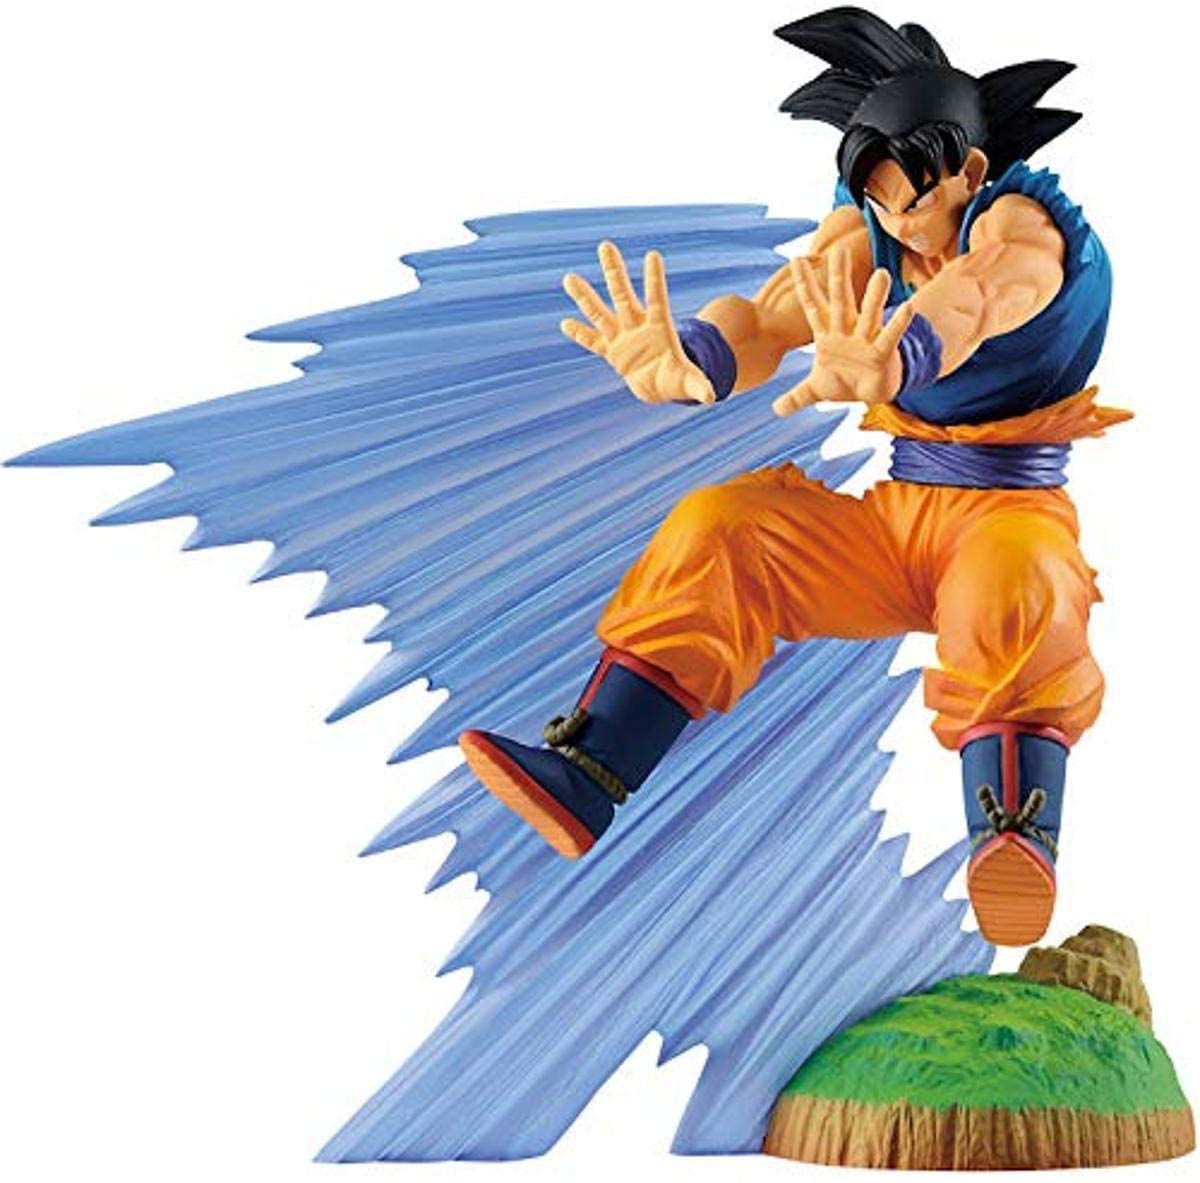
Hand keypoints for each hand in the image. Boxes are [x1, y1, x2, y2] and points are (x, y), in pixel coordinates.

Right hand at [561, 241, 714, 404]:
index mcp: (659, 327)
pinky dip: (580, 334)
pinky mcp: (611, 351)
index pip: (656, 298)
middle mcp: (637, 326)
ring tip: (569, 277)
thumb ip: (699, 385)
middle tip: (605, 245)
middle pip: (623, 294)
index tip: (653, 255)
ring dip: (585, 297)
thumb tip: (711, 396)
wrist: (660, 385)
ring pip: (600, 313)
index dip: (654, 279)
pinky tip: (565, 324)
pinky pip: (593, 342)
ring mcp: (622, 337)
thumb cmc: (677, 378)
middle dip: (614, 271)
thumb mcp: (688, 381)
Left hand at [773, 247, 915, 416]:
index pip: (813, 305)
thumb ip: (795, 397)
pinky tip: (908, 308)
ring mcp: (866, 340)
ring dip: (875, 296)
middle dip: (838, 277)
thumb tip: (775, 409)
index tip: (796, 260)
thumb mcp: (815, 391)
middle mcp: (847, 331)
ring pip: (870, 314)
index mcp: (828, 334)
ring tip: (881, 274)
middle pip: (840, 300)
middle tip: (839, 250)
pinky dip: (898, 325)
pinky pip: (890, 337)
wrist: (870, 394)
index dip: (805, 285)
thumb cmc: (844, 382)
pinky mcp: (883, 354)